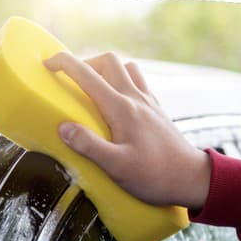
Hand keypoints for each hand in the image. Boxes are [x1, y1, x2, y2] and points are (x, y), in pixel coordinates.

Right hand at [43, 51, 211, 213]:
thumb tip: (64, 127)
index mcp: (121, 108)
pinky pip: (138, 83)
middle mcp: (136, 98)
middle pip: (109, 61)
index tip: (48, 63)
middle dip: (85, 63)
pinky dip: (122, 82)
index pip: (87, 75)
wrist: (192, 179)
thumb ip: (88, 145)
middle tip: (71, 82)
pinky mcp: (156, 111)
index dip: (64, 63)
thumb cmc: (155, 176)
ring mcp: (149, 102)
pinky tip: (116, 103)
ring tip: (93, 90)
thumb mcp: (117, 167)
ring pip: (126, 68)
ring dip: (106, 71)